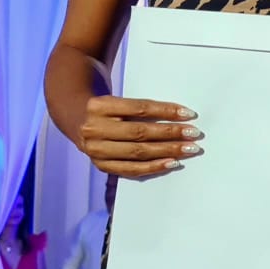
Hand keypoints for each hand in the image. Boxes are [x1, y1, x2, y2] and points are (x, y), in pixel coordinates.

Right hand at [77, 95, 201, 178]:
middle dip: (170, 133)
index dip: (165, 111)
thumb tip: (180, 115)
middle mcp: (94, 128)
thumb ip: (141, 107)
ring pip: (137, 152)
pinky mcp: (100, 165)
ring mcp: (95, 149)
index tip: (189, 114)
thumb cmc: (107, 107)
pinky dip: (153, 167)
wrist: (75, 117)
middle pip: (139, 132)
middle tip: (194, 134)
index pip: (139, 108)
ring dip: (167, 151)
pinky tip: (172, 163)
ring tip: (189, 149)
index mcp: (100, 105)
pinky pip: (130, 169)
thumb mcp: (117, 99)